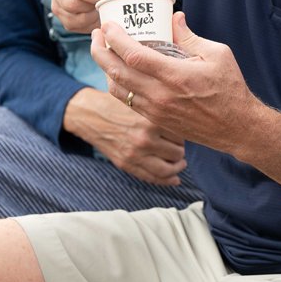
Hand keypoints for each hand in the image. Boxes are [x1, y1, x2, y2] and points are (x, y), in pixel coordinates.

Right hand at [63, 88, 186, 184]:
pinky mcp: (127, 165)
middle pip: (178, 152)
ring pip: (169, 168)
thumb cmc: (119, 104)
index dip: (184, 133)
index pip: (182, 134)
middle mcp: (145, 139)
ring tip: (179, 161)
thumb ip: (162, 112)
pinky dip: (167, 180)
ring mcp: (136, 155)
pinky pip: (153, 178)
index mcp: (151, 120)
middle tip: (179, 145)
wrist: (91, 114)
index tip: (181, 131)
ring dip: (177, 166)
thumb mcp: (142, 101)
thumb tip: (188, 123)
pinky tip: (174, 178)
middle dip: (181, 149)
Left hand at [92, 13, 262, 153]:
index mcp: (174, 75)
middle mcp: (160, 95)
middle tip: (96, 34)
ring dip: (105, 68)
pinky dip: (117, 84)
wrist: (236, 127)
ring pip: (117, 88)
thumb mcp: (217, 54)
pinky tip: (119, 72)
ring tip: (104, 51)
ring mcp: (155, 110)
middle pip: (116, 71)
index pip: (133, 54)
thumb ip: (190, 36)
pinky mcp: (156, 119)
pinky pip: (127, 101)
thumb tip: (174, 18)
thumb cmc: (229, 88)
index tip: (108, 25)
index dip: (115, 38)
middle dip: (100, 50)